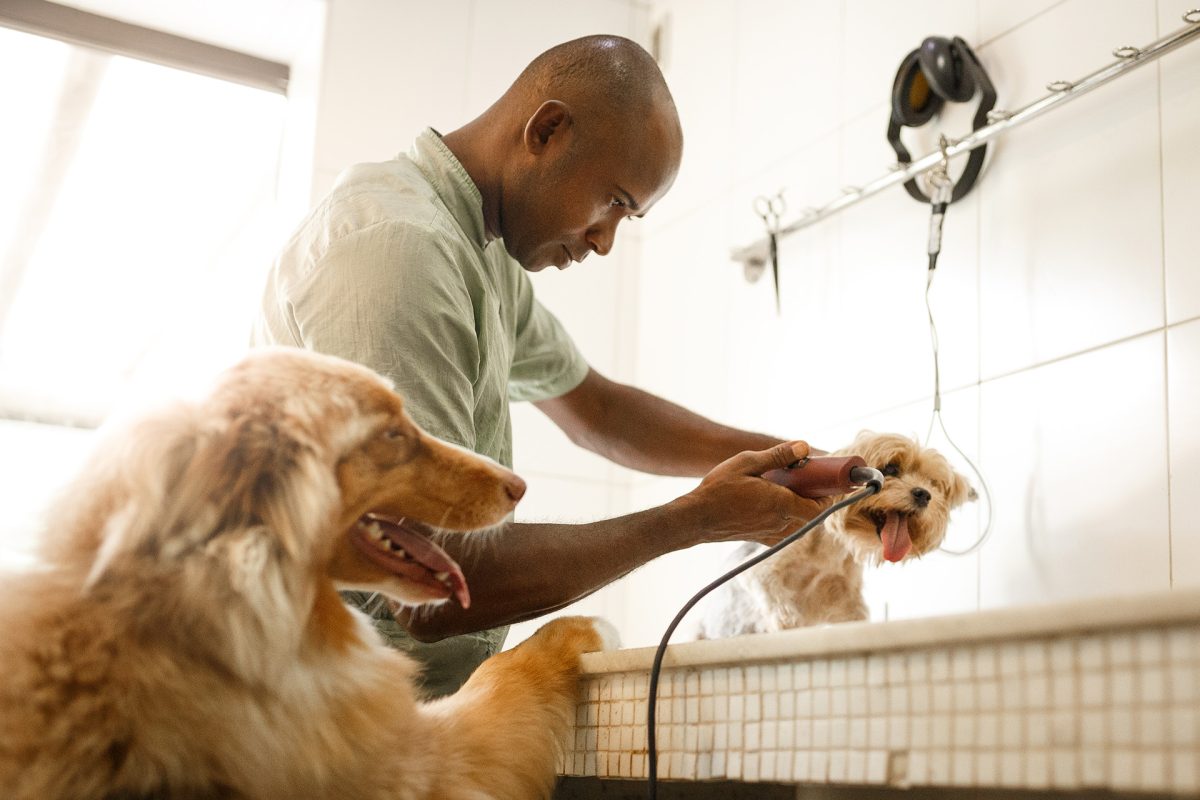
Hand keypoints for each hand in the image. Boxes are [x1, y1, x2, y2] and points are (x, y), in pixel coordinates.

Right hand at [674, 441, 827, 545]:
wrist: (696, 518)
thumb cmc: (718, 489)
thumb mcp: (747, 463)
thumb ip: (778, 456)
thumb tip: (804, 447)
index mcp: (781, 504)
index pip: (820, 508)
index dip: (829, 495)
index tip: (828, 481)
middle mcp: (780, 523)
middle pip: (811, 514)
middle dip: (814, 496)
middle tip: (807, 479)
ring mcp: (771, 533)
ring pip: (798, 522)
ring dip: (800, 507)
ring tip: (788, 489)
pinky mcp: (761, 538)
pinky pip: (784, 530)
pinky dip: (787, 517)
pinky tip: (773, 503)